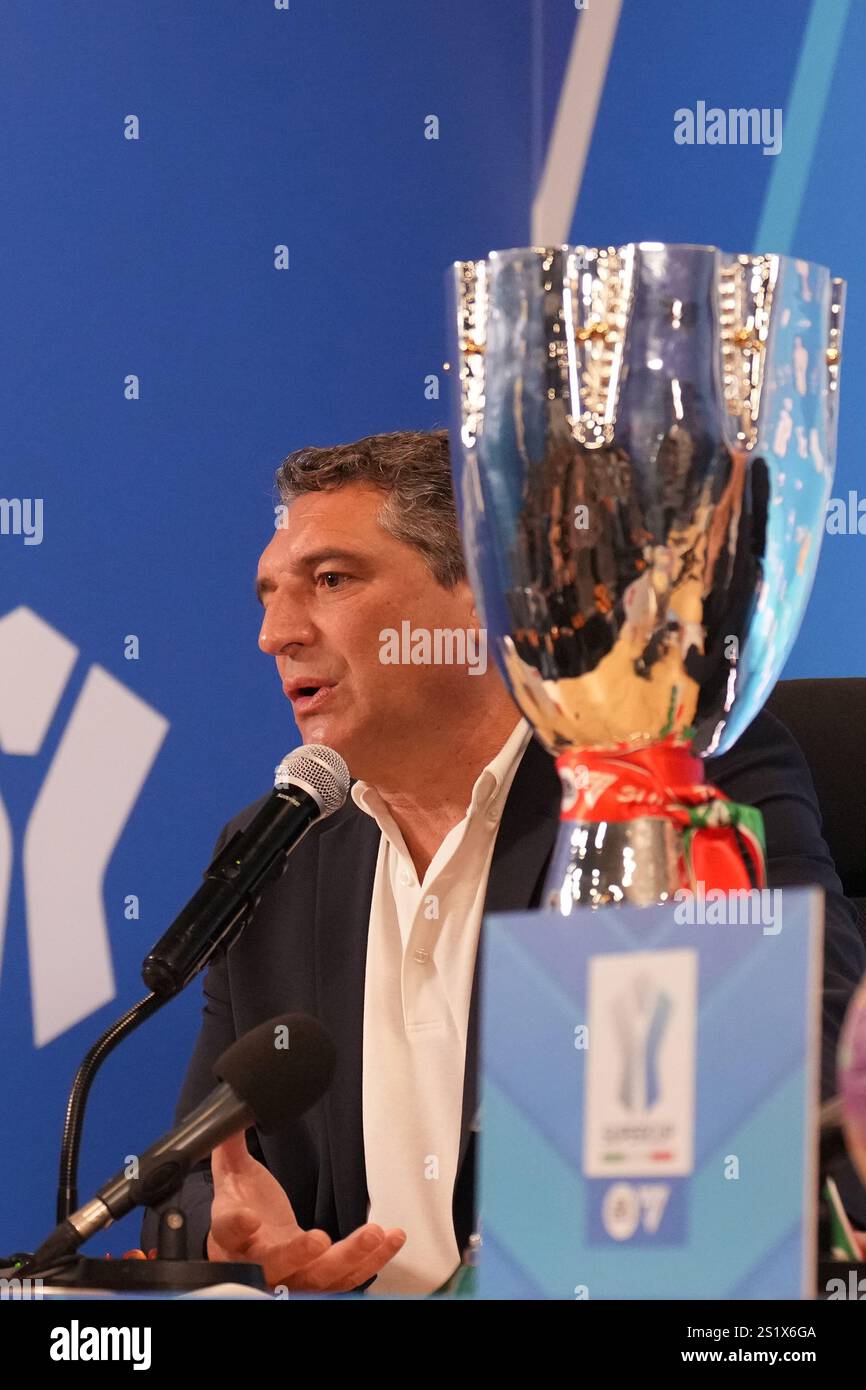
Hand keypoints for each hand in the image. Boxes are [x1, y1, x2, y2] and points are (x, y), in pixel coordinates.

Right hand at [206, 1131, 406, 1292]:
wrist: (247, 1246)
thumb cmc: (241, 1208)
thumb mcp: (232, 1174)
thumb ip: (231, 1143)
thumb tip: (234, 1108)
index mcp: (231, 1235)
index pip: (228, 1232)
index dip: (237, 1226)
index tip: (249, 1217)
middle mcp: (260, 1262)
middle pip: (277, 1265)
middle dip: (299, 1254)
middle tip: (320, 1239)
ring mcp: (293, 1275)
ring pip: (319, 1276)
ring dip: (349, 1258)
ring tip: (373, 1234)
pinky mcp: (320, 1277)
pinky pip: (347, 1276)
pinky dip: (372, 1260)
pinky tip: (391, 1238)